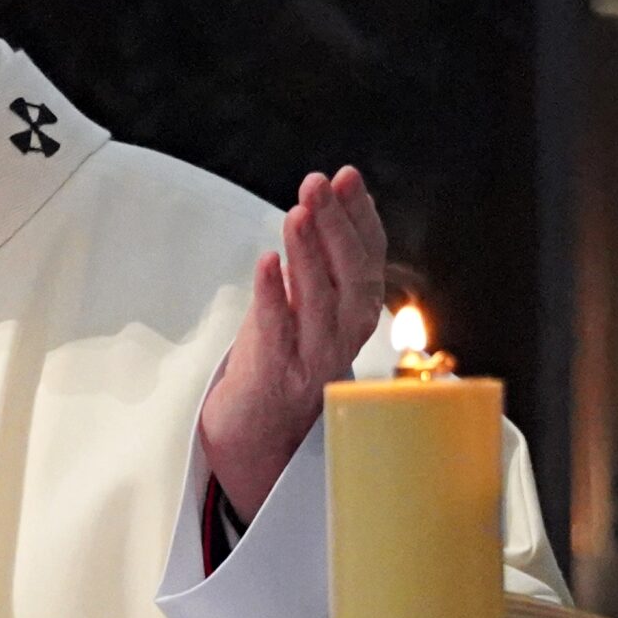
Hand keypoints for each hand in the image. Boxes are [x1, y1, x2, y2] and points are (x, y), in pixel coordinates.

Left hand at [198, 167, 386, 519]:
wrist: (250, 439)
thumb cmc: (275, 365)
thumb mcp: (301, 307)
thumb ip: (316, 263)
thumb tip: (325, 204)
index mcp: (351, 319)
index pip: (367, 260)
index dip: (359, 218)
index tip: (347, 177)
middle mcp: (341, 340)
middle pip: (350, 279)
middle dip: (336, 226)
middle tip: (319, 183)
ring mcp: (310, 362)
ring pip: (320, 304)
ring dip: (310, 254)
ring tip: (299, 212)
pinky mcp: (275, 381)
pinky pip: (278, 336)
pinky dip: (273, 297)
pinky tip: (266, 263)